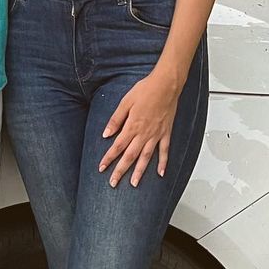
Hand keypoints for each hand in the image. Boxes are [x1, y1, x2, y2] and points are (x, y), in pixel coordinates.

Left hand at [99, 72, 179, 187]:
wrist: (166, 85)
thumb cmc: (146, 90)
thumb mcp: (125, 102)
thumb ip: (116, 119)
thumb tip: (106, 133)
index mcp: (132, 126)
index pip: (117, 146)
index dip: (109, 158)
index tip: (102, 168)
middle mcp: (144, 133)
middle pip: (130, 156)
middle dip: (120, 170)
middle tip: (113, 183)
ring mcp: (156, 135)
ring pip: (146, 158)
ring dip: (139, 172)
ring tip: (134, 184)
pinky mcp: (166, 133)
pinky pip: (164, 151)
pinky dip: (163, 163)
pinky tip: (160, 173)